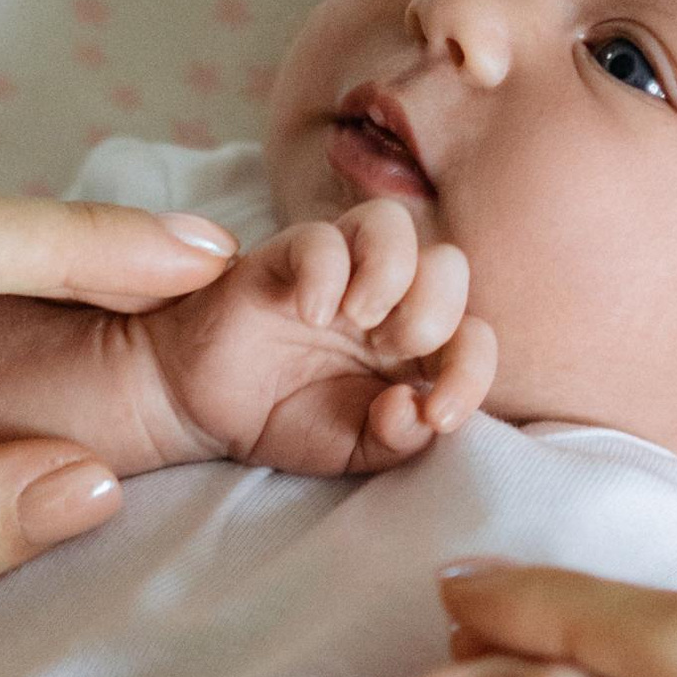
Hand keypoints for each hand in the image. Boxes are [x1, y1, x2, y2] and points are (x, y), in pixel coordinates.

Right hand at [139, 201, 495, 477]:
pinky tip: (311, 313)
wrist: (203, 408)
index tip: (441, 414)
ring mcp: (338, 271)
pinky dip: (327, 271)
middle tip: (393, 352)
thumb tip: (420, 407)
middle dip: (436, 311)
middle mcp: (384, 299)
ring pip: (393, 225)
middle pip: (449, 264)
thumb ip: (399, 440)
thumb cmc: (284, 420)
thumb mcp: (353, 451)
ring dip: (393, 273)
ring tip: (361, 319)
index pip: (474, 336)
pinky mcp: (286, 256)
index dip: (472, 371)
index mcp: (413, 346)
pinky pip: (322, 237)